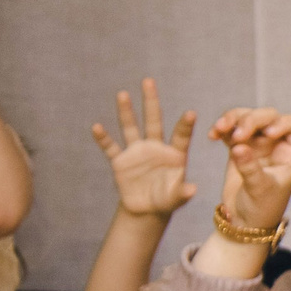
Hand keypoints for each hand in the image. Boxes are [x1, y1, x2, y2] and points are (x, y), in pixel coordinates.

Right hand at [92, 80, 198, 220]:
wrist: (146, 209)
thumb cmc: (167, 200)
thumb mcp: (177, 198)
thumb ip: (183, 192)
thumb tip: (192, 189)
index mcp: (174, 154)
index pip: (180, 136)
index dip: (185, 125)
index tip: (191, 112)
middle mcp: (155, 148)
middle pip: (153, 121)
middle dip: (151, 102)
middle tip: (149, 81)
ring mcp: (137, 152)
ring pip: (131, 127)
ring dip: (126, 112)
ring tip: (123, 94)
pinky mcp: (120, 161)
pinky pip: (111, 147)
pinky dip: (104, 138)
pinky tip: (97, 127)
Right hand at [211, 107, 290, 231]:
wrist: (244, 221)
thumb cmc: (262, 208)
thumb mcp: (259, 189)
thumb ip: (250, 168)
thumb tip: (239, 147)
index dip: (285, 122)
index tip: (269, 133)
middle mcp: (277, 145)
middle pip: (270, 117)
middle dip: (252, 119)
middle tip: (238, 135)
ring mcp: (258, 144)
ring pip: (248, 117)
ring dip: (234, 118)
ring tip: (219, 129)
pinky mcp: (239, 146)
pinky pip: (232, 128)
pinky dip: (222, 127)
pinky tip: (213, 136)